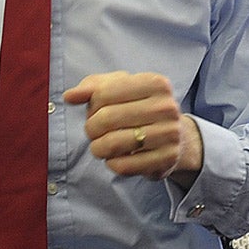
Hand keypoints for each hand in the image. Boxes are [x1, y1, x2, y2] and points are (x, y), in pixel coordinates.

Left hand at [63, 72, 201, 183]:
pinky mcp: (166, 159)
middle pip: (106, 118)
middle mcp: (166, 107)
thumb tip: (69, 96)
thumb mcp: (120, 90)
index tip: (95, 112)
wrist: (178, 137)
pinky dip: (112, 163)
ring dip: (98, 148)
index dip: (91, 106)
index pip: (104, 93)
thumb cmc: (141, 109)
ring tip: (101, 146)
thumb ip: (92, 87)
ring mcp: (169, 134)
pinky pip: (123, 166)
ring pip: (112, 144)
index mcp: (155, 83)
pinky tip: (116, 158)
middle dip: (91, 129)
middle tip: (94, 133)